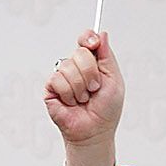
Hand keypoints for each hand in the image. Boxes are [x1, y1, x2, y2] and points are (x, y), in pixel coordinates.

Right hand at [45, 29, 123, 165]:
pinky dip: (69, 93)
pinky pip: (58, 79)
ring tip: (84, 99)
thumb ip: (107, 56)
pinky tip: (72, 102)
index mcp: (92, 62)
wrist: (95, 131)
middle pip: (80, 52)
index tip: (93, 44)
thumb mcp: (114, 80)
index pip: (86, 40)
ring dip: (81, 87)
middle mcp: (76, 67)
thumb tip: (101, 34)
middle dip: (91, 73)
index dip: (88, 38)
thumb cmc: (106, 110)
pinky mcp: (51, 88)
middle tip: (94, 88)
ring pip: (68, 66)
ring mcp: (63, 77)